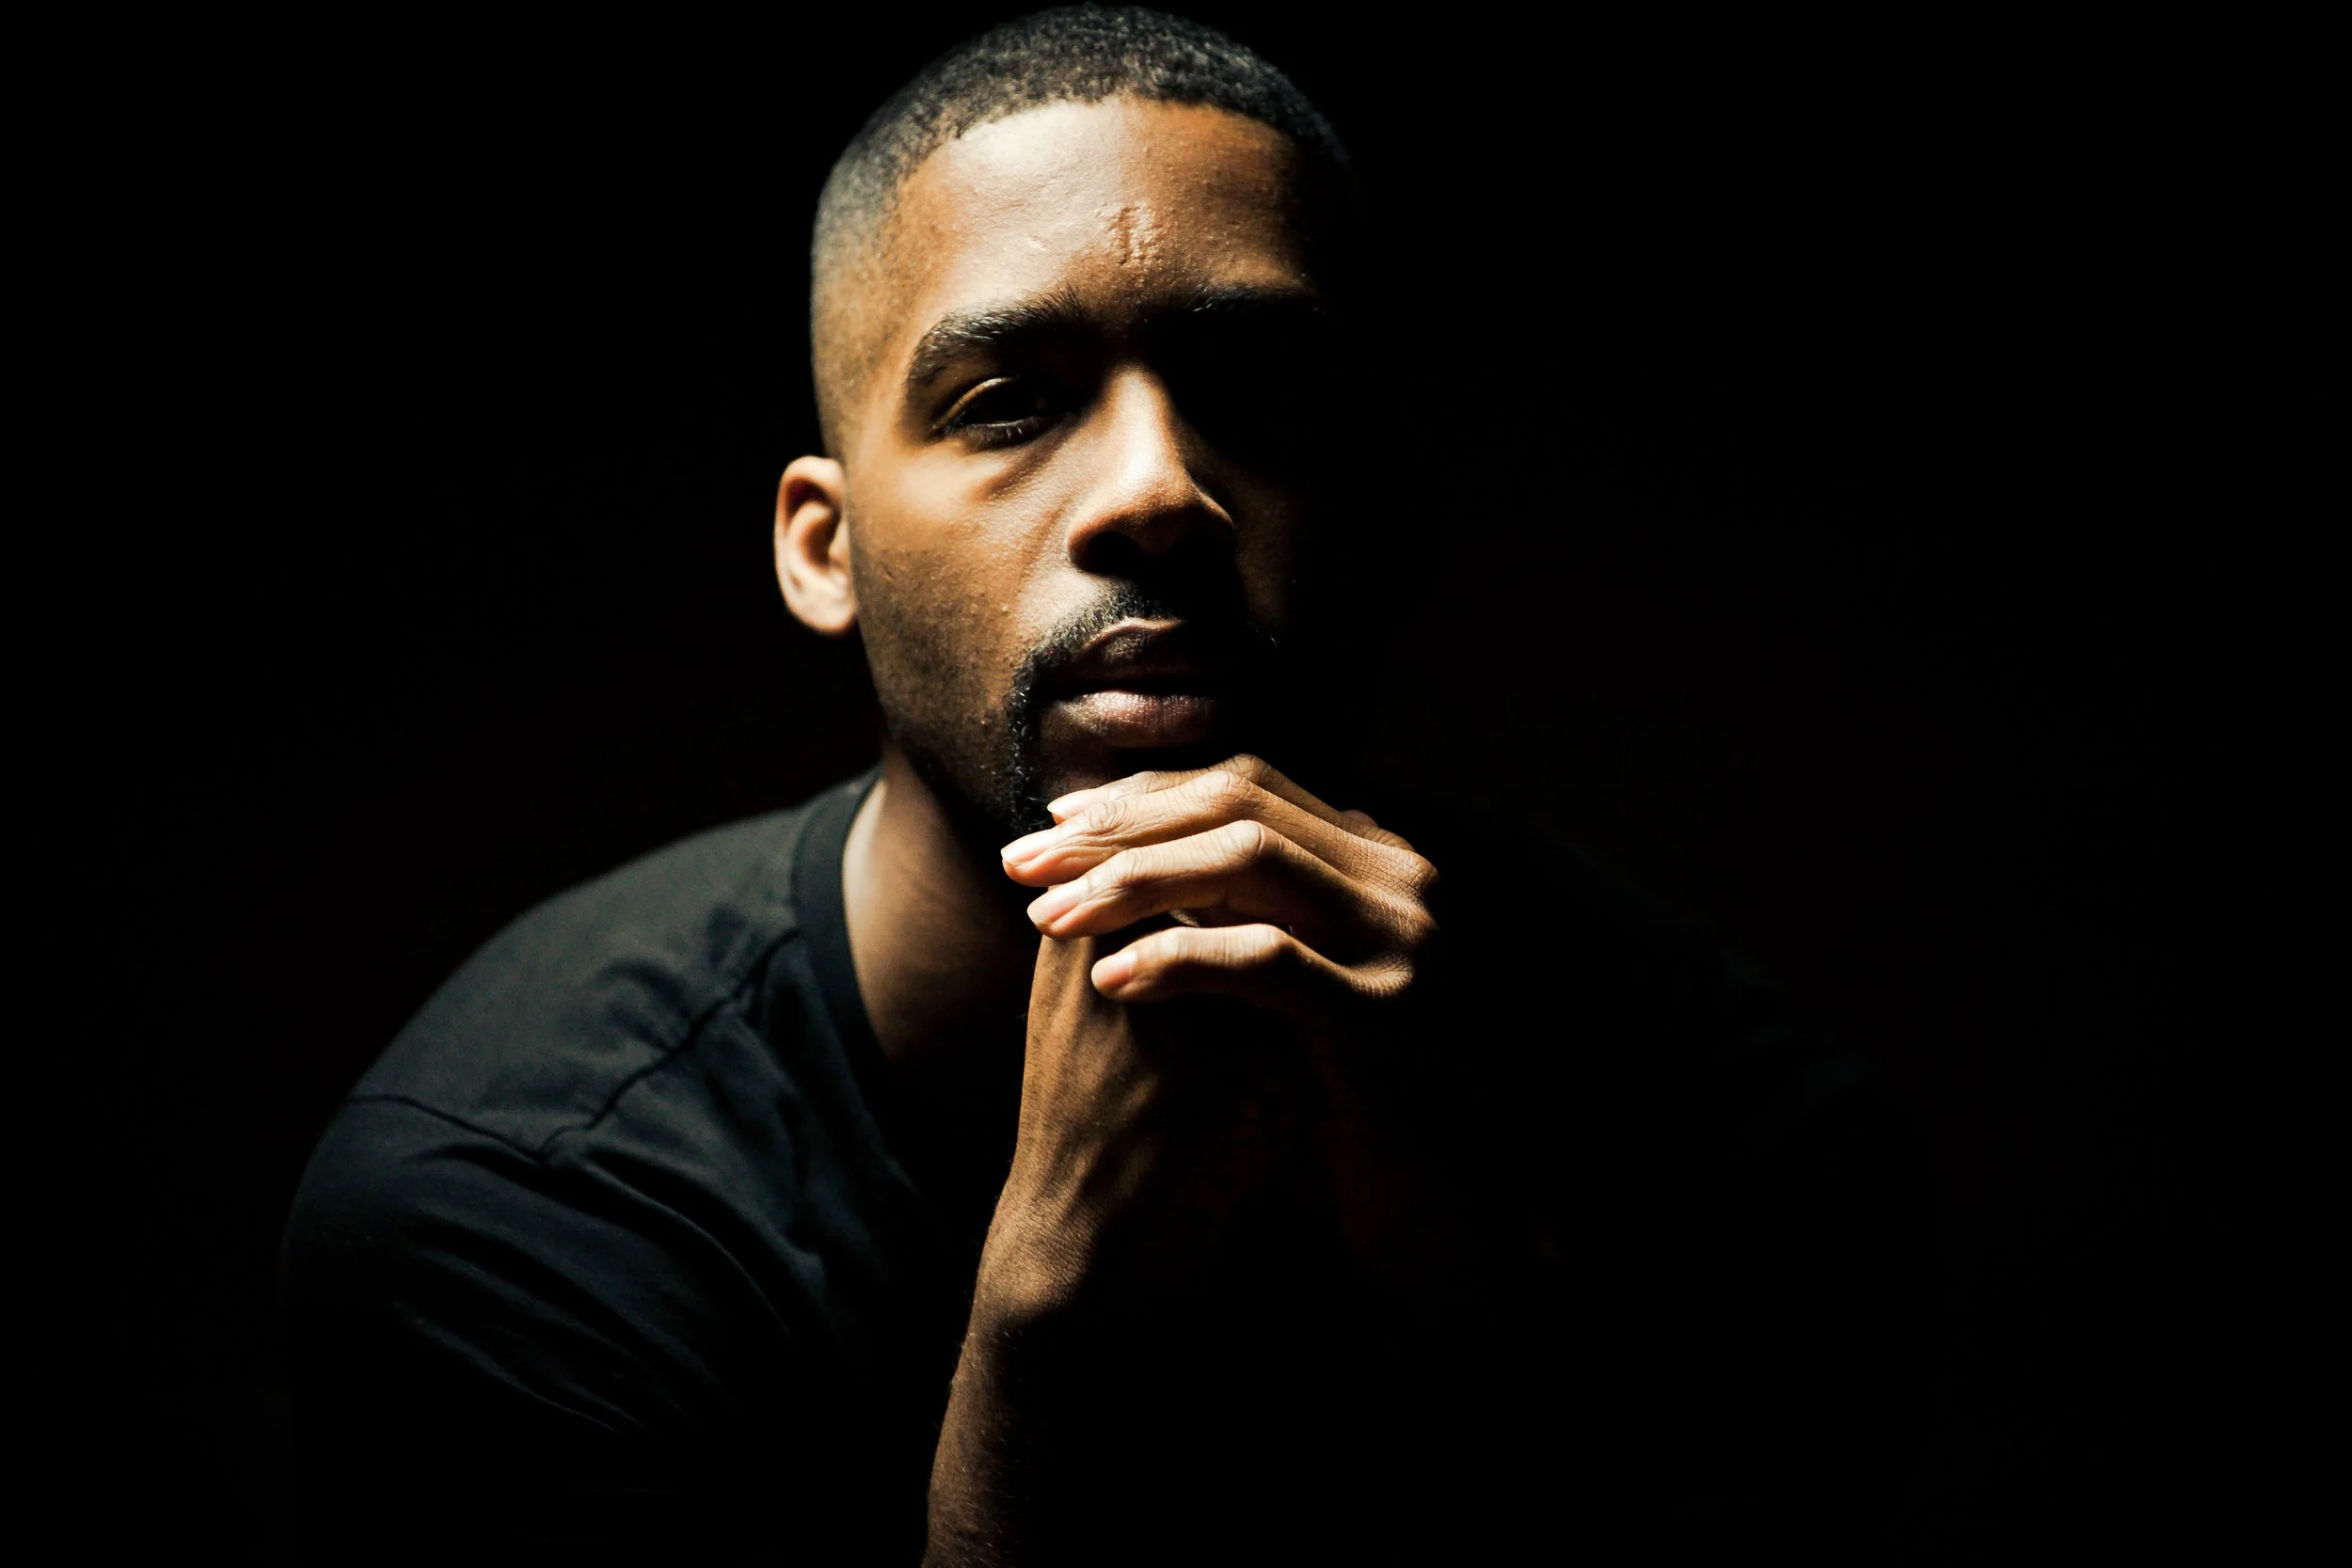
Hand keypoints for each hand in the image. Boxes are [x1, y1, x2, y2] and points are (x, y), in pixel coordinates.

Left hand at [1002, 756, 1490, 1296]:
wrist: (1438, 1216)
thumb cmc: (1350, 1108)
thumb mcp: (1299, 991)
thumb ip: (1255, 915)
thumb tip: (1146, 850)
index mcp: (1382, 865)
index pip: (1248, 786)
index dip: (1144, 797)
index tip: (1054, 826)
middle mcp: (1404, 885)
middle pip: (1240, 808)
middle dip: (1120, 829)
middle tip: (1023, 861)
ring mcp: (1404, 945)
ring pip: (1248, 864)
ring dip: (1133, 881)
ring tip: (1050, 914)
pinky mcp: (1386, 1017)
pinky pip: (1265, 960)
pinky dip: (1179, 959)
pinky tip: (1111, 979)